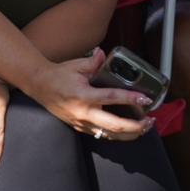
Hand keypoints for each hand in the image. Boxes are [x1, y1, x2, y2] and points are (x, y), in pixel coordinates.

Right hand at [27, 49, 155, 142]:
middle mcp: (84, 113)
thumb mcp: (76, 65)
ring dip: (130, 134)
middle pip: (116, 126)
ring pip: (111, 135)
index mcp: (84, 95)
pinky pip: (103, 135)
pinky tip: (128, 131)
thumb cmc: (59, 75)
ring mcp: (82, 124)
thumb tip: (104, 54)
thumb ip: (93, 62)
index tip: (145, 99)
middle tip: (150, 121)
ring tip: (144, 128)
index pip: (112, 98)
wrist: (40, 86)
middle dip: (136, 126)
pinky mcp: (81, 128)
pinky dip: (117, 134)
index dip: (131, 99)